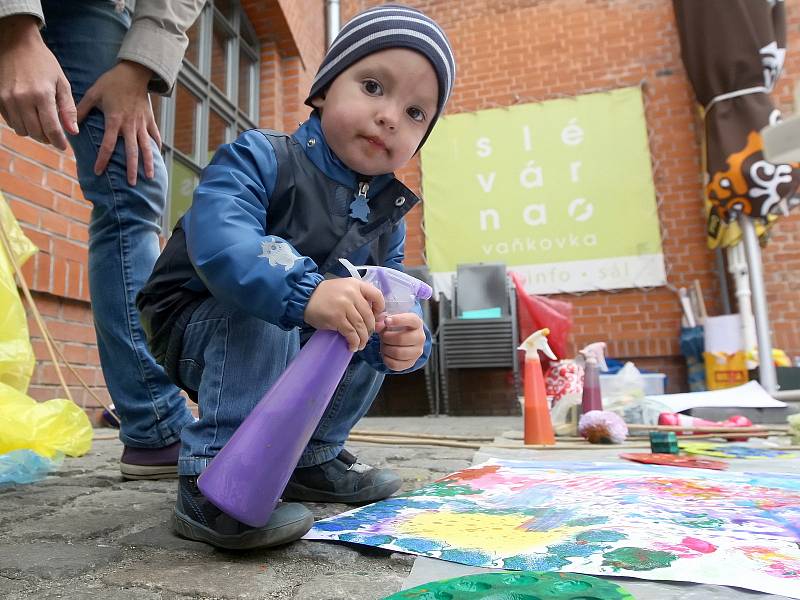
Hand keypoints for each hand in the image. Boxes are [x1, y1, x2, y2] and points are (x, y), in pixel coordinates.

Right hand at [0, 15, 78, 149]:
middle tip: (54, 134)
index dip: (59, 142)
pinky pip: (10, 122)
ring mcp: (7, 99)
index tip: (63, 146)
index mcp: (42, 95)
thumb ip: (68, 109)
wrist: (16, 43)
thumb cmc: (43, 63)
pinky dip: (20, 124)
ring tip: (41, 123)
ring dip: (33, 132)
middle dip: (47, 138)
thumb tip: (73, 132)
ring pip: (21, 130)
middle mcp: (22, 99)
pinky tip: (28, 116)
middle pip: (36, 133)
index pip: (51, 129)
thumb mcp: (62, 83)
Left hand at [76, 60, 160, 185]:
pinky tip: (157, 155)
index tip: (98, 171)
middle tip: (131, 184)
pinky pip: (155, 135)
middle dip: (132, 169)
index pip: (108, 145)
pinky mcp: (150, 119)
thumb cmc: (111, 82)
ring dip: (149, 163)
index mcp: (115, 120)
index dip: (102, 159)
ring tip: (150, 177)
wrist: (134, 72)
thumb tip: (69, 124)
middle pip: (132, 151)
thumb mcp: (93, 93)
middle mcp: (130, 125)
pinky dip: (156, 146)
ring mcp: (142, 123)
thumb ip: (81, 109)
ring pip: (147, 147)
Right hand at [304, 278, 384, 351]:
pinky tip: (352, 346)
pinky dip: (353, 342)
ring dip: (362, 339)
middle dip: (370, 330)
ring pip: (361, 326)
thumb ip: (359, 298)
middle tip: (366, 336)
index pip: (377, 296)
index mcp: (356, 284)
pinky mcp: (336, 318)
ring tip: (360, 345)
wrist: (305, 297)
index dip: (380, 309)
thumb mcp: (345, 288)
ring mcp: (344, 305)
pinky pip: (350, 333)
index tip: (376, 319)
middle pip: (369, 316)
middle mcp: (352, 293)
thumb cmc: (326, 295)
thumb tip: (376, 318)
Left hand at [377, 312, 424, 370]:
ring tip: (384, 345)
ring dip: (386, 349)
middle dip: (386, 338)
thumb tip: (377, 326)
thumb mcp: (391, 319)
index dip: (397, 320)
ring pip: (397, 353)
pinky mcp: (411, 363)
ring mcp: (417, 352)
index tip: (386, 321)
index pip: (411, 320)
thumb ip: (382, 319)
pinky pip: (395, 364)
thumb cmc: (397, 328)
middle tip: (383, 336)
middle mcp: (420, 337)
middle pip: (400, 339)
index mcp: (417, 323)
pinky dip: (386, 359)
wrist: (405, 340)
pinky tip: (386, 353)